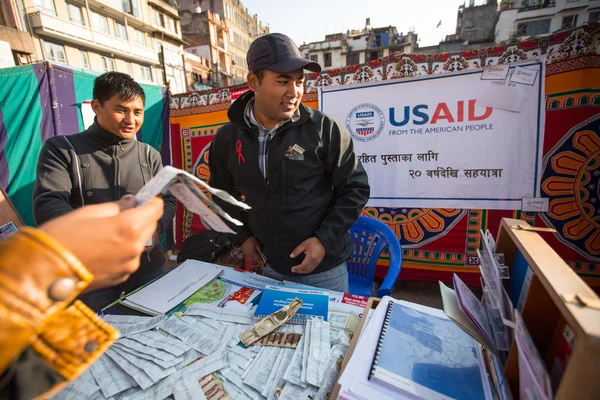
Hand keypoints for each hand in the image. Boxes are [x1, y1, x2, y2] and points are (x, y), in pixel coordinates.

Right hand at [39, 195, 163, 291]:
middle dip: (142, 218)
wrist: (45, 270)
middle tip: (122, 214)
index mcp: (129, 227)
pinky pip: (130, 259)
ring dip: (132, 237)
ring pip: (140, 244)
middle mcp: (134, 248)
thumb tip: (132, 202)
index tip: (146, 198)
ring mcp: (129, 265)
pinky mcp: (121, 277)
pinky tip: (103, 250)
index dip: (151, 201)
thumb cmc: (62, 237)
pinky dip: (123, 252)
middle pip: (151, 226)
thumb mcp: (89, 212)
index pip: (156, 209)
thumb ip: (117, 206)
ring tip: (107, 234)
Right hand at [241, 236, 264, 267]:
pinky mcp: (244, 252)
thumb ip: (259, 250)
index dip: (260, 263)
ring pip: (249, 260)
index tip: (263, 266)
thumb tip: (262, 255)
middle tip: (259, 262)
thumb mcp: (257, 244)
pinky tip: (252, 254)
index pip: (257, 260)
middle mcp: (248, 255)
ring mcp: (245, 253)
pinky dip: (251, 257)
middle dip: (256, 263)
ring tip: (256, 258)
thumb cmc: (250, 240)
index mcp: (252, 253)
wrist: (242, 237)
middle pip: (252, 262)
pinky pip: (248, 257)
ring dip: (253, 261)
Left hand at [290, 237, 324, 273]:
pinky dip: (306, 270)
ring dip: (302, 271)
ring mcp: (317, 263)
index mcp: (311, 257)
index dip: (298, 268)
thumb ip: (297, 250)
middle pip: (306, 269)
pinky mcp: (317, 263)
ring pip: (309, 270)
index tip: (292, 269)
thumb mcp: (304, 244)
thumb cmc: (313, 242)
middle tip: (293, 270)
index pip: (303, 266)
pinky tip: (302, 269)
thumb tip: (291, 256)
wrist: (323, 242)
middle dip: (299, 271)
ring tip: (296, 270)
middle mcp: (314, 262)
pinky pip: (311, 269)